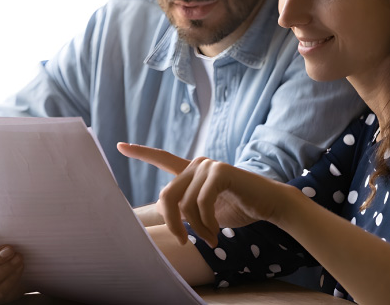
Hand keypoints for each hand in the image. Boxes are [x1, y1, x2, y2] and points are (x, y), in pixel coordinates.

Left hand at [117, 143, 287, 247]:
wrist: (269, 205)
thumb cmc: (237, 209)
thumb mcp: (204, 213)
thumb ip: (181, 212)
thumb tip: (151, 218)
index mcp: (191, 171)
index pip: (162, 159)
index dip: (141, 153)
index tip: (120, 146)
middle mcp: (197, 164)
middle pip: (167, 196)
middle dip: (173, 224)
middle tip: (184, 242)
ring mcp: (208, 166)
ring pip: (185, 204)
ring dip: (197, 229)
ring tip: (211, 238)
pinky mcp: (220, 172)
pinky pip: (201, 203)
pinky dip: (208, 223)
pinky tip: (218, 231)